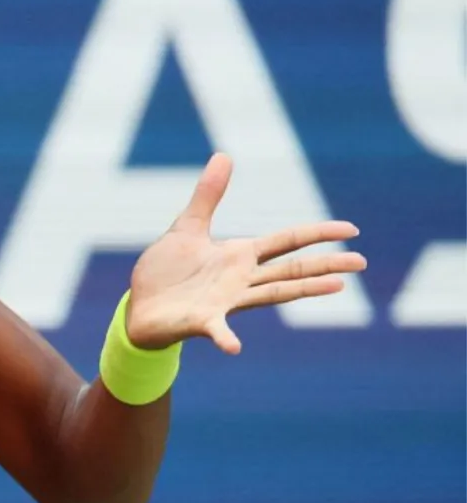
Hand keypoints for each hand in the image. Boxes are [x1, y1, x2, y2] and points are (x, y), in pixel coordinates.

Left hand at [125, 152, 366, 353]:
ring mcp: (225, 302)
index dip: (318, 234)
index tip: (351, 231)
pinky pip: (218, 331)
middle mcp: (241, 279)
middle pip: (293, 269)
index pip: (288, 240)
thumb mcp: (187, 228)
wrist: (140, 307)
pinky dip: (227, 339)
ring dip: (305, 290)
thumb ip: (207, 196)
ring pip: (273, 294)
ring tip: (337, 286)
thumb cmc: (165, 272)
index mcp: (240, 255)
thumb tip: (223, 155)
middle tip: (362, 263)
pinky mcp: (202, 322)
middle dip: (327, 264)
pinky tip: (236, 348)